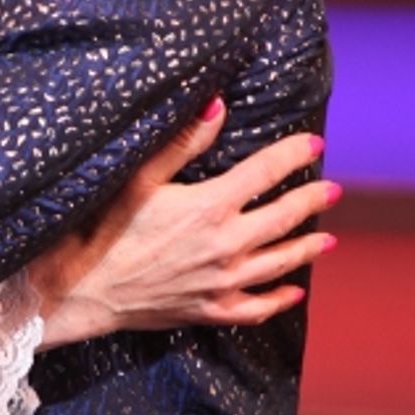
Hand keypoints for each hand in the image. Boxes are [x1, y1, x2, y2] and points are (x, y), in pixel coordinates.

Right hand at [36, 100, 337, 347]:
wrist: (83, 289)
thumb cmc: (104, 229)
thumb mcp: (139, 178)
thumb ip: (183, 141)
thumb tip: (217, 104)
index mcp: (210, 206)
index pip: (265, 173)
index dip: (292, 154)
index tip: (314, 144)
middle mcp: (226, 245)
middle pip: (284, 218)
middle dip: (312, 200)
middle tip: (331, 190)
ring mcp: (222, 282)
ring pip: (280, 263)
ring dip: (307, 248)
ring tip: (327, 239)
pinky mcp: (210, 310)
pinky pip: (257, 307)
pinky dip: (280, 300)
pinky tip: (294, 292)